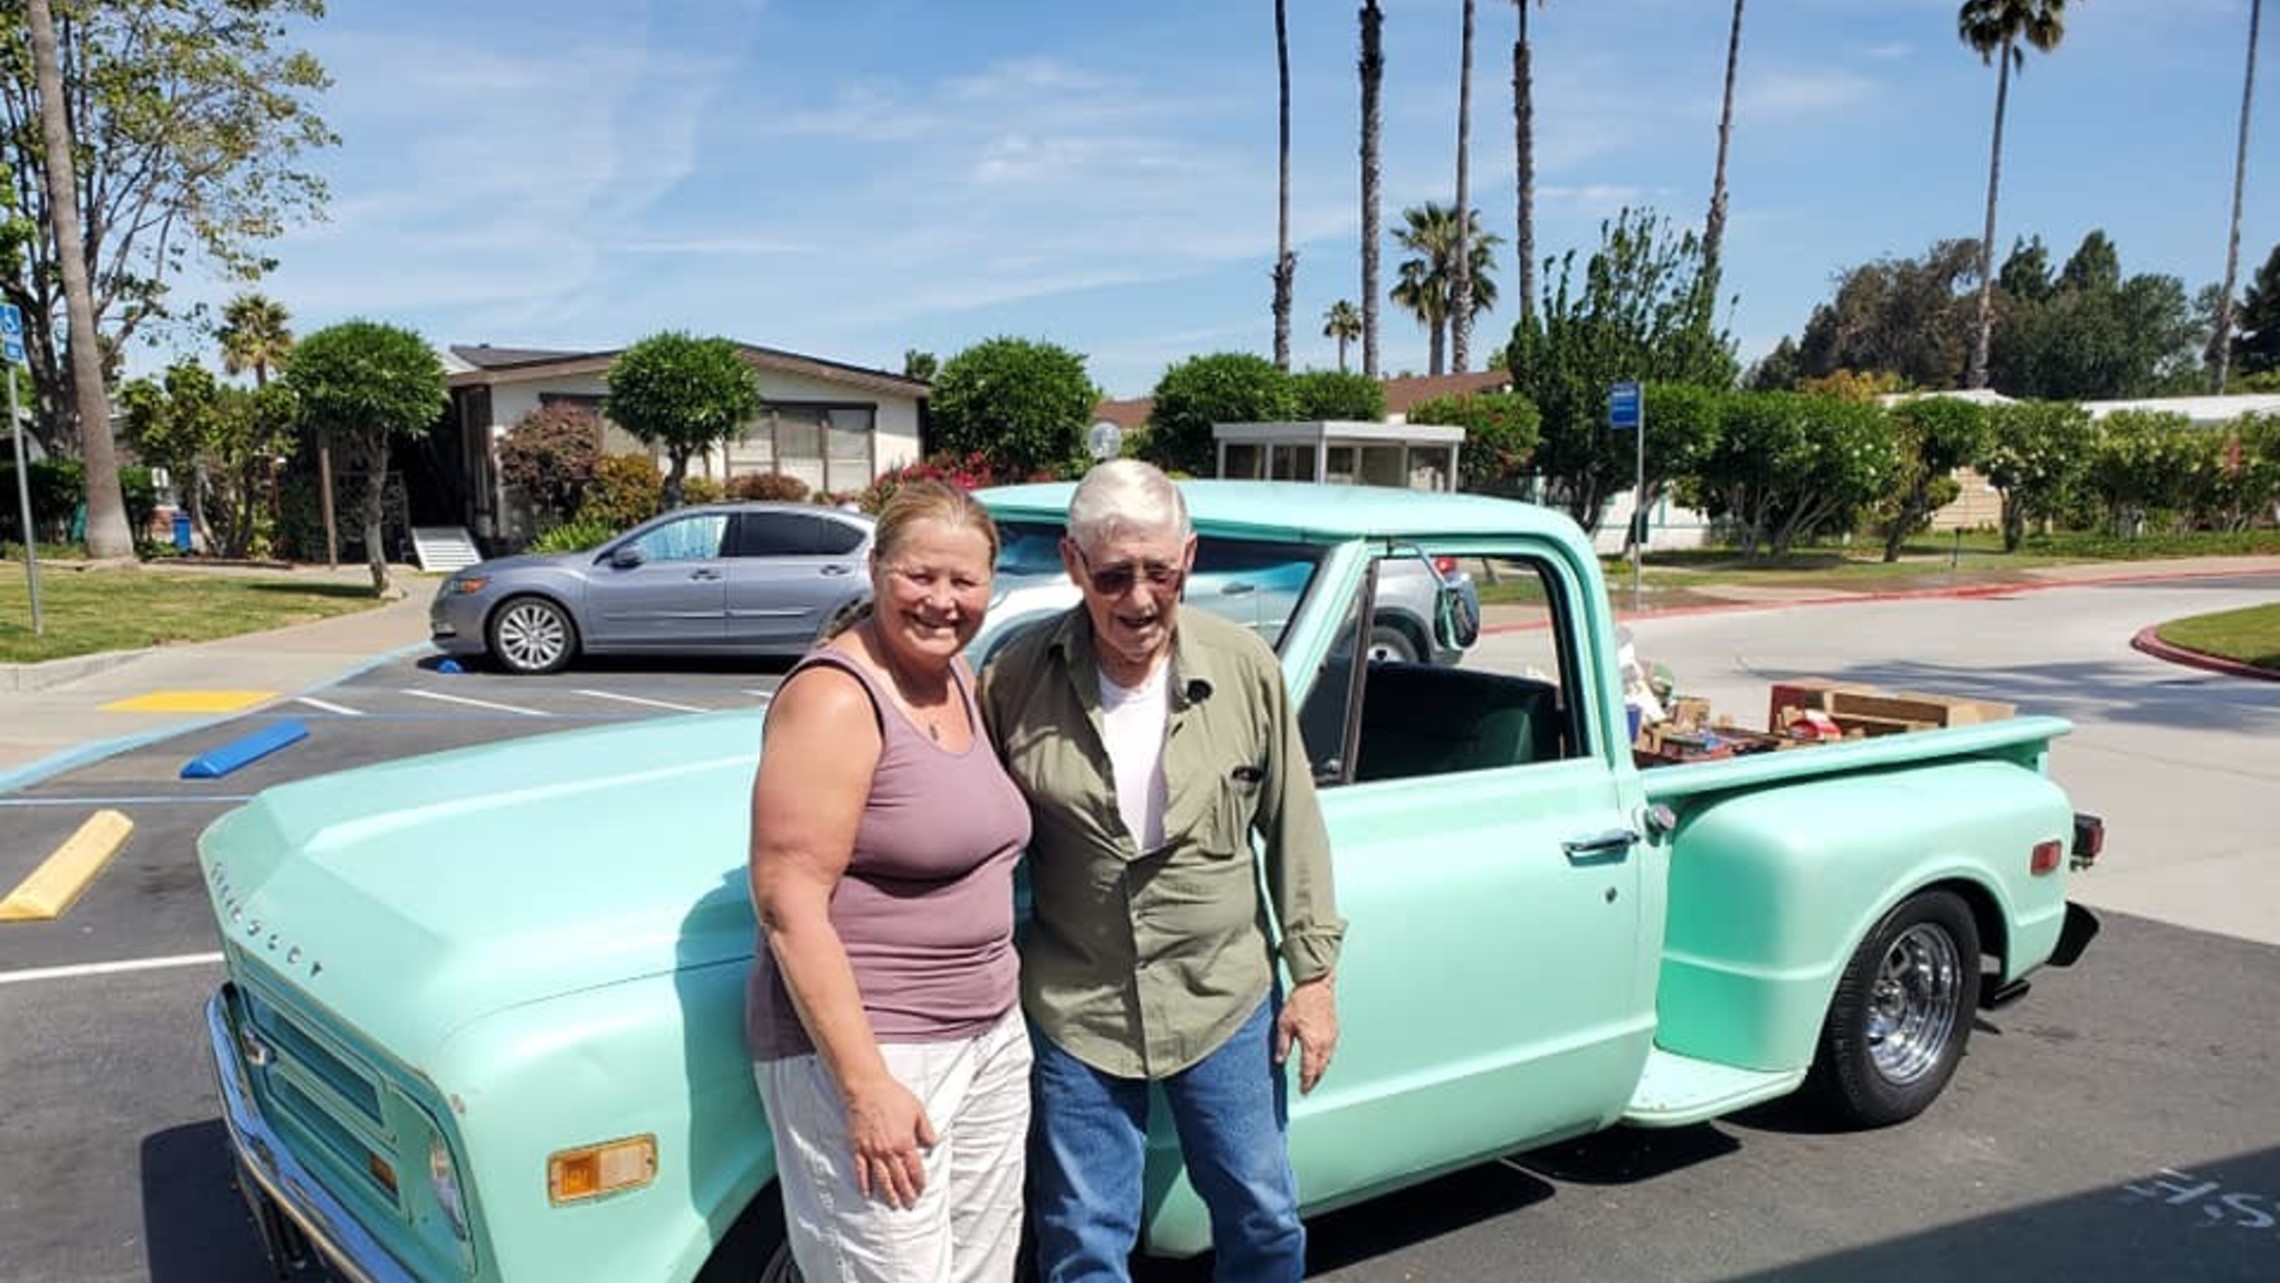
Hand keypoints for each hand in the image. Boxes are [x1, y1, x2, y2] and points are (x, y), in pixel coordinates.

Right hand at [842, 1075, 937, 1208]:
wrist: (866, 1088)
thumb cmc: (893, 1096)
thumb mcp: (918, 1110)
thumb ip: (926, 1129)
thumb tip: (933, 1144)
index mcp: (905, 1142)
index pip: (914, 1169)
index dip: (918, 1182)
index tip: (921, 1191)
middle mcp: (888, 1151)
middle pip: (899, 1178)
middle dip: (906, 1193)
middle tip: (910, 1205)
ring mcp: (872, 1151)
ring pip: (881, 1179)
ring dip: (888, 1194)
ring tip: (893, 1206)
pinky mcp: (857, 1148)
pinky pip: (861, 1171)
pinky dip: (864, 1184)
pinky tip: (867, 1195)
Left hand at [1273, 975, 1338, 1094]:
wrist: (1317, 986)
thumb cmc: (1300, 1002)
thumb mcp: (1285, 1024)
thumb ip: (1283, 1045)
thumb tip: (1279, 1060)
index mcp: (1312, 1044)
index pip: (1309, 1070)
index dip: (1306, 1082)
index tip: (1303, 1091)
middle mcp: (1325, 1043)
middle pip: (1321, 1069)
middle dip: (1314, 1079)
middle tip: (1307, 1086)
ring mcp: (1332, 1037)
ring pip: (1327, 1061)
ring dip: (1320, 1070)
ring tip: (1313, 1076)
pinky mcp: (1335, 1031)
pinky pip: (1331, 1051)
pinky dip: (1325, 1059)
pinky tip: (1320, 1058)